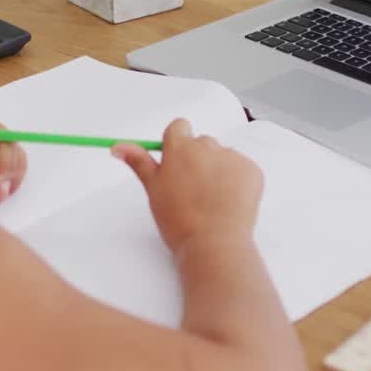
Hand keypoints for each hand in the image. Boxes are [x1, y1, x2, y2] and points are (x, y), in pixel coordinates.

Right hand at [112, 119, 262, 254]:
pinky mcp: (252, 170)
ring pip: (222, 156)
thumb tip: (118, 146)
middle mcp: (207, 146)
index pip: (179, 127)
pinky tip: (228, 202)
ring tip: (211, 200)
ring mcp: (233, 157)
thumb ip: (139, 162)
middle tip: (192, 190)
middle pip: (201, 143)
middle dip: (197, 160)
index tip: (176, 164)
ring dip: (217, 170)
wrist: (213, 244)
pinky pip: (242, 168)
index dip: (176, 145)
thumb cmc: (179, 220)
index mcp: (180, 147)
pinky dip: (237, 181)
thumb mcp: (153, 189)